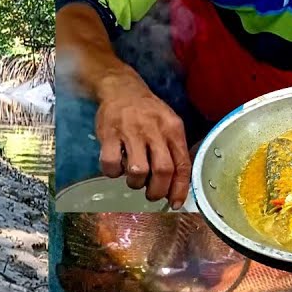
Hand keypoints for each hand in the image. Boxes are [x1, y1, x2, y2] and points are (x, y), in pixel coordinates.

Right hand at [94, 72, 191, 208]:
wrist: (121, 88)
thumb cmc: (147, 112)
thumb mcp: (168, 124)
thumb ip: (173, 151)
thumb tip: (175, 185)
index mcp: (172, 129)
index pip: (182, 164)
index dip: (179, 189)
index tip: (174, 203)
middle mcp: (154, 130)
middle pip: (163, 171)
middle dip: (157, 191)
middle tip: (151, 194)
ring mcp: (130, 132)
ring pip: (138, 171)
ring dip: (135, 183)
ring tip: (133, 178)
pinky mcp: (109, 134)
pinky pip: (111, 164)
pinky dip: (113, 173)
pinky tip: (115, 168)